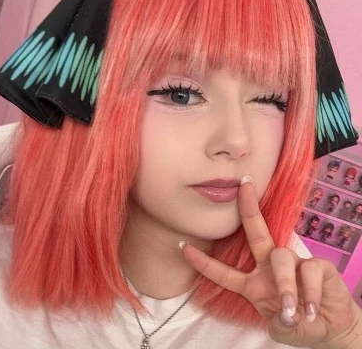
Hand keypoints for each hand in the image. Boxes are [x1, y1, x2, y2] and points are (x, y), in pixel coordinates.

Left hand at [181, 178, 361, 347]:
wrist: (330, 328)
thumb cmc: (298, 324)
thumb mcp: (282, 328)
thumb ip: (280, 325)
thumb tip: (285, 316)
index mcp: (253, 283)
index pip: (223, 271)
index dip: (203, 262)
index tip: (183, 247)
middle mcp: (269, 266)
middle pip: (255, 232)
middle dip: (248, 208)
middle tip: (243, 186)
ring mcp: (293, 263)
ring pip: (281, 257)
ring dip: (285, 285)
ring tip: (292, 311)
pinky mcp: (317, 265)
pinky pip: (308, 270)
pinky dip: (309, 292)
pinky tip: (312, 309)